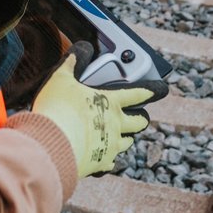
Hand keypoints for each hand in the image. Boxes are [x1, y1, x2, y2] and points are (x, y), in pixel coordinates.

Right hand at [31, 43, 167, 177]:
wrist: (50, 144)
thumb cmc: (57, 109)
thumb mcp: (61, 78)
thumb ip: (72, 62)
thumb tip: (81, 48)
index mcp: (111, 102)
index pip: (137, 93)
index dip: (151, 89)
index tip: (161, 88)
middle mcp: (116, 124)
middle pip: (139, 121)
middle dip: (141, 117)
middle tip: (139, 115)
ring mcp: (110, 145)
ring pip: (128, 142)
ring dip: (126, 137)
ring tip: (120, 134)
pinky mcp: (100, 163)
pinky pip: (110, 162)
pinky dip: (108, 158)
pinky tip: (102, 156)